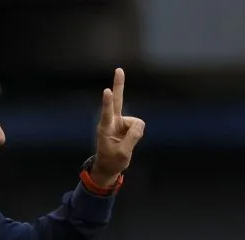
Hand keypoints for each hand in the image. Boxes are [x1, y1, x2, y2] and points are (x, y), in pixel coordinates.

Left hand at [91, 68, 144, 185]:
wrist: (109, 165)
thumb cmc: (112, 161)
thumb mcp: (123, 154)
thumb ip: (132, 138)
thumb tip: (140, 124)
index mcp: (105, 128)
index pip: (107, 113)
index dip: (108, 102)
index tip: (107, 91)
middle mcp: (111, 121)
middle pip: (117, 100)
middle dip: (119, 85)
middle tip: (119, 69)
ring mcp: (119, 122)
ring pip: (136, 123)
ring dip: (135, 134)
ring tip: (125, 145)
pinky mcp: (126, 124)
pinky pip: (138, 127)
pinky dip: (137, 134)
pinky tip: (129, 141)